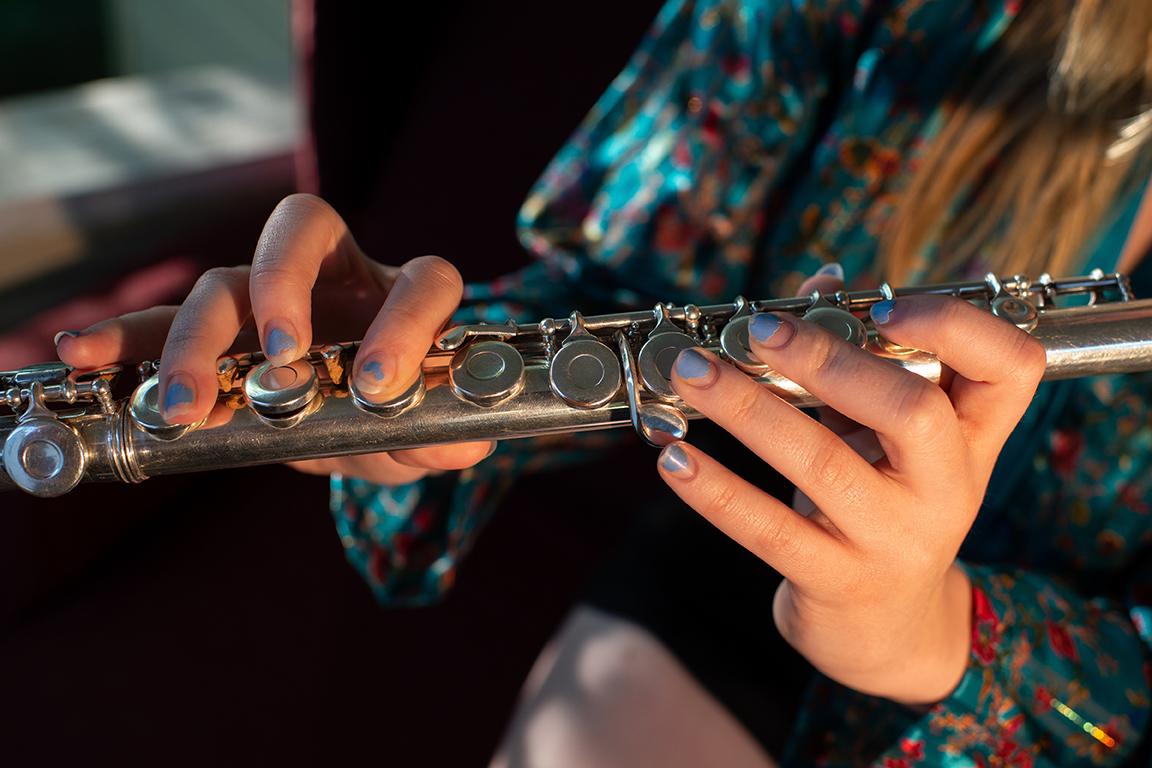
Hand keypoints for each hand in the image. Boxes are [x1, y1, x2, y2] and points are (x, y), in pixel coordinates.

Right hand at [56, 193, 494, 484]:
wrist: (361, 426)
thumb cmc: (400, 417)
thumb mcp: (422, 439)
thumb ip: (442, 439)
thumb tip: (460, 443)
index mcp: (405, 296)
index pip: (423, 279)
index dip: (405, 321)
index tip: (377, 383)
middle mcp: (341, 276)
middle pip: (304, 228)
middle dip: (285, 284)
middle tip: (279, 359)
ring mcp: (274, 297)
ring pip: (227, 280)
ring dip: (200, 338)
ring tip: (186, 405)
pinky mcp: (223, 330)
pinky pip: (165, 319)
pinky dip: (129, 335)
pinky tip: (87, 353)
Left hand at [658, 291, 1045, 703]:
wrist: (888, 628)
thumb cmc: (881, 504)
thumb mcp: (887, 437)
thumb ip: (860, 360)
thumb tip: (823, 278)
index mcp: (973, 439)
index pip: (1010, 368)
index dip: (955, 325)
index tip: (884, 303)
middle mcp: (947, 489)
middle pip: (912, 409)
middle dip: (827, 359)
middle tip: (758, 329)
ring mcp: (894, 540)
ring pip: (822, 464)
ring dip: (746, 408)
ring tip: (691, 371)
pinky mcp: (837, 581)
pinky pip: (770, 532)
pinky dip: (716, 491)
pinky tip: (673, 459)